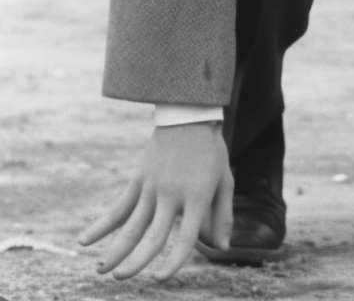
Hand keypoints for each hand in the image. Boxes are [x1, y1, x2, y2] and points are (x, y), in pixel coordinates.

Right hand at [79, 121, 233, 279]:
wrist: (189, 118)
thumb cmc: (211, 153)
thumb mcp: (225, 181)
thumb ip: (223, 215)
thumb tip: (223, 249)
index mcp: (197, 196)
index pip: (185, 237)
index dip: (173, 261)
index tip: (160, 279)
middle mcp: (172, 194)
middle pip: (152, 235)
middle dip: (136, 260)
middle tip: (122, 278)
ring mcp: (152, 187)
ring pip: (131, 225)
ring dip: (115, 249)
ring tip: (103, 270)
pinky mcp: (138, 180)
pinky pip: (118, 207)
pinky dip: (101, 225)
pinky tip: (84, 241)